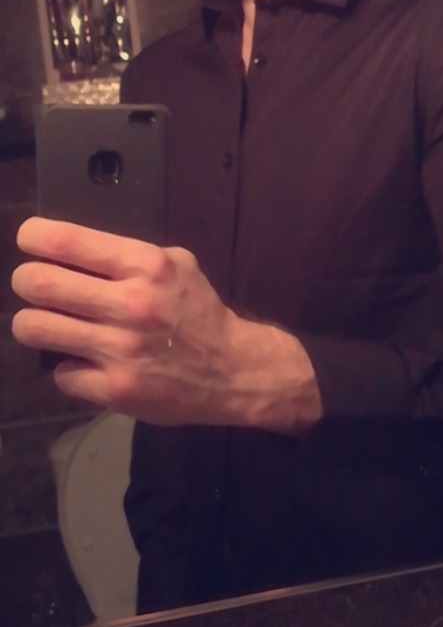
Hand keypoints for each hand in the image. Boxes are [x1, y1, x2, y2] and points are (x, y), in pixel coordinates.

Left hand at [11, 217, 321, 431]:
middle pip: (40, 283)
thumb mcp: (176, 264)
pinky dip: (69, 366)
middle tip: (31, 283)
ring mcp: (121, 349)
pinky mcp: (115, 389)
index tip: (28, 239)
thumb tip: (69, 248)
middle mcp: (131, 304)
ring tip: (46, 322)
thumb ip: (128, 256)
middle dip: (26, 280)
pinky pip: (61, 372)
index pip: (68, 242)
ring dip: (34, 323)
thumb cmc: (197, 310)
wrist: (231, 369)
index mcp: (146, 265)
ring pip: (36, 328)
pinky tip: (87, 361)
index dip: (35, 237)